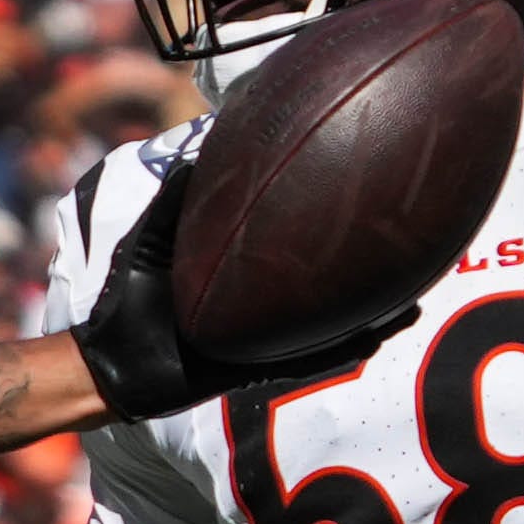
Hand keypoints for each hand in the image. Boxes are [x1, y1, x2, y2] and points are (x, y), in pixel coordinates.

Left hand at [68, 156, 420, 423]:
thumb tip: (199, 153)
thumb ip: (176, 200)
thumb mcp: (152, 238)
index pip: (295, 247)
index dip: (331, 228)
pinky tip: (371, 339)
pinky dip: (338, 351)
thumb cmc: (124, 296)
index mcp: (245, 275)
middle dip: (368, 273)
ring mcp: (263, 340)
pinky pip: (305, 361)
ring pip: (329, 326)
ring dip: (370, 315)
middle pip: (326, 286)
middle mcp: (262, 307)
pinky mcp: (253, 370)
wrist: (107, 362)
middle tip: (415, 248)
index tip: (367, 196)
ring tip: (413, 301)